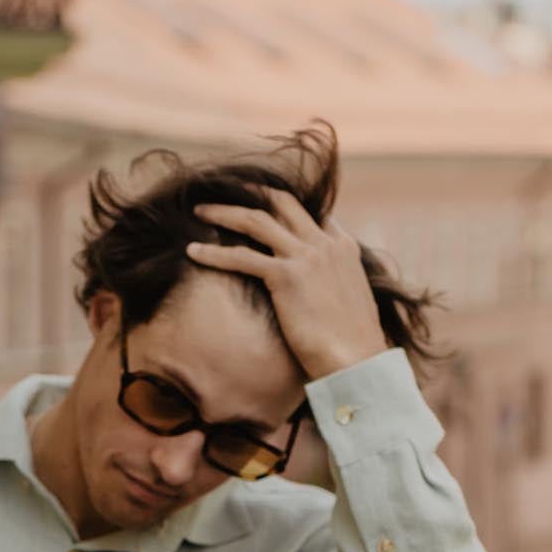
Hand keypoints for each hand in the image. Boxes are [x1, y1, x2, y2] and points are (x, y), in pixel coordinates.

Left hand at [185, 194, 387, 382]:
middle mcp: (325, 244)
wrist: (359, 360)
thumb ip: (335, 286)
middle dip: (251, 192)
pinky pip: (242, 257)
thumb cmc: (353, 346)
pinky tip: (192, 251)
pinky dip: (214, 253)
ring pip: (257, 220)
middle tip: (226, 191)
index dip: (283, 207)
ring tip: (200, 210)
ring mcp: (306, 257)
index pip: (311, 213)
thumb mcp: (351, 303)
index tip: (258, 205)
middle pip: (282, 203)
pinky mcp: (286, 277)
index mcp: (344, 248)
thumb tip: (322, 297)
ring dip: (225, 212)